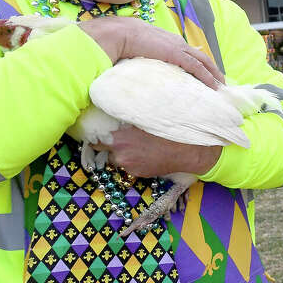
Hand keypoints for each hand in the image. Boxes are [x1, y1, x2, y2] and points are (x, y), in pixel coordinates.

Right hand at [79, 16, 223, 87]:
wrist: (118, 33)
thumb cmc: (120, 40)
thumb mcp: (134, 48)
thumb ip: (141, 55)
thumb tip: (135, 66)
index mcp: (166, 40)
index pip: (187, 52)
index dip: (197, 61)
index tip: (204, 72)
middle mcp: (175, 42)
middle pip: (200, 55)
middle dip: (211, 68)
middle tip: (220, 80)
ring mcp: (177, 47)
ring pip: (203, 61)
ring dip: (214, 74)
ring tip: (221, 86)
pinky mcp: (177, 55)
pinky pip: (197, 68)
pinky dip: (207, 77)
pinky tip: (214, 86)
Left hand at [94, 126, 219, 177]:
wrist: (187, 152)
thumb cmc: (168, 131)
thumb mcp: (146, 118)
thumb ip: (127, 117)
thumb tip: (115, 109)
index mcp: (118, 139)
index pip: (94, 140)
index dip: (97, 135)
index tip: (99, 131)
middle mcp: (120, 155)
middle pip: (105, 149)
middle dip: (111, 143)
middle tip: (121, 136)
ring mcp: (129, 166)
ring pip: (118, 157)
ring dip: (123, 151)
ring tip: (138, 144)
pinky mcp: (138, 173)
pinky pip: (130, 165)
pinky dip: (134, 159)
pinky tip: (146, 153)